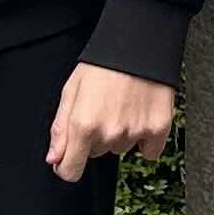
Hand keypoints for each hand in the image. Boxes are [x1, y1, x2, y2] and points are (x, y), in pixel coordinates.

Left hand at [48, 65, 175, 181]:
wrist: (140, 43)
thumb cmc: (103, 63)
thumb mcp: (71, 90)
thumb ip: (60, 128)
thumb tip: (55, 159)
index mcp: (83, 125)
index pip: (70, 171)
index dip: (67, 165)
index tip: (70, 157)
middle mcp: (109, 134)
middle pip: (96, 154)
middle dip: (95, 138)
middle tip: (102, 108)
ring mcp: (135, 133)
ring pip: (120, 148)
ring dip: (119, 133)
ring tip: (122, 104)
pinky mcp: (158, 129)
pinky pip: (149, 151)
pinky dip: (146, 139)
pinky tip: (141, 115)